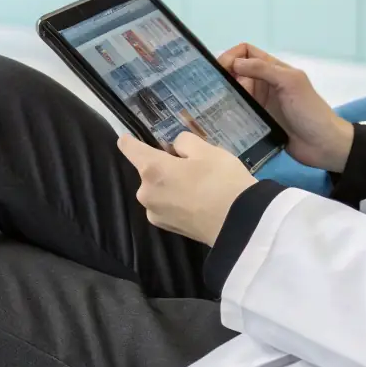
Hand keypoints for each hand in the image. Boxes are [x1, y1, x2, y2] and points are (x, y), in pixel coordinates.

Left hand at [118, 131, 255, 247]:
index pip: (130, 149)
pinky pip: (167, 205)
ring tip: (198, 185)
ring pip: (158, 189)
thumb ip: (185, 143)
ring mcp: (155, 213)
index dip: (128, 141)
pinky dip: (176, 200)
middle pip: (148, 171)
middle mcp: (146, 192)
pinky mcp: (167, 228)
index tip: (126, 138)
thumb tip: (175, 148)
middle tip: (191, 164)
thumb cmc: (222, 180)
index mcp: (152, 169)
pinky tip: (198, 200)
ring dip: (170, 184)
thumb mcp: (208, 150)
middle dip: (163, 165)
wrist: (239, 225)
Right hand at [217, 43, 353, 170]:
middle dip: (222, 77)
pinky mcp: (258, 122)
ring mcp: (261, 104)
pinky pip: (239, 113)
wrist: (323, 144)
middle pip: (236, 73)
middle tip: (209, 91)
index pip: (247, 52)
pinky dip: (228, 113)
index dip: (232, 56)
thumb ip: (264, 69)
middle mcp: (265, 84)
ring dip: (223, 96)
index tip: (219, 70)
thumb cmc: (309, 110)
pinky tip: (218, 119)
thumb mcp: (290, 82)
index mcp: (274, 69)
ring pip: (235, 93)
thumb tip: (234, 63)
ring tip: (209, 106)